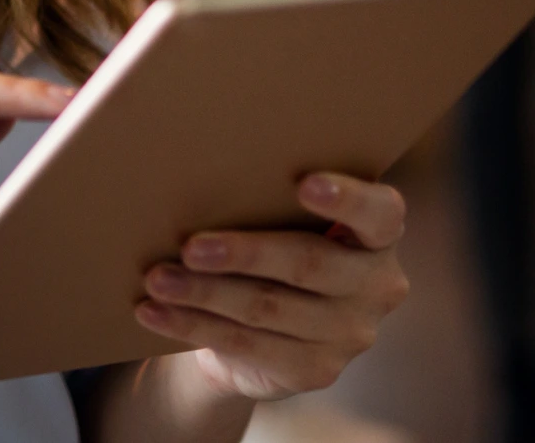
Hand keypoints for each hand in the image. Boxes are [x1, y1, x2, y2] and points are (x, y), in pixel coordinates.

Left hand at [134, 172, 409, 400]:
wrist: (271, 330)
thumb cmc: (276, 244)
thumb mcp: (285, 218)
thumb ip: (269, 195)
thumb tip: (194, 164)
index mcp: (379, 235)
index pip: (379, 213)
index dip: (346, 199)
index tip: (304, 183)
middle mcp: (376, 286)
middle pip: (309, 265)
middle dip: (244, 253)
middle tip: (190, 246)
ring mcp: (350, 334)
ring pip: (268, 308)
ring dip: (204, 293)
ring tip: (157, 278)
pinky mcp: (316, 370)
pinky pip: (246, 345)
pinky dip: (193, 326)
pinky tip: (154, 312)